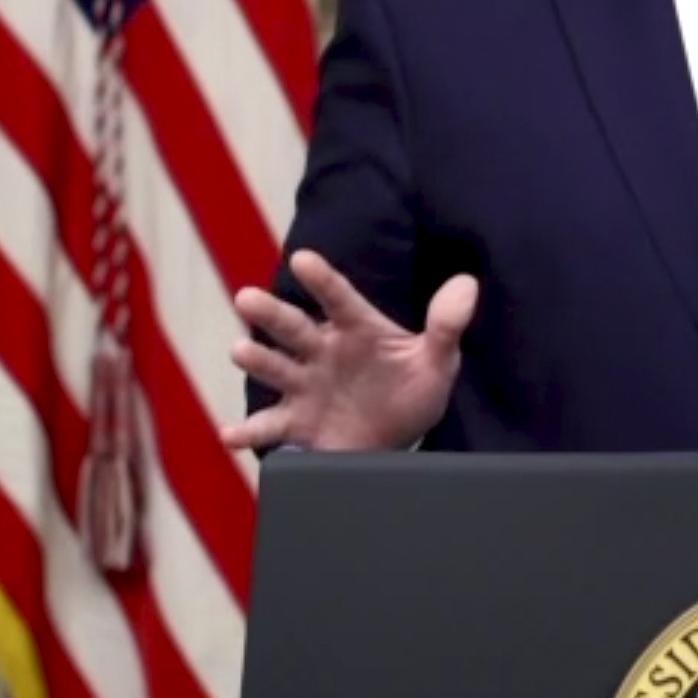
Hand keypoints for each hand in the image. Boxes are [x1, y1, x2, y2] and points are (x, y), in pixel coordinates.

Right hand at [220, 250, 477, 454]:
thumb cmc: (412, 387)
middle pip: (293, 328)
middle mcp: (322, 351)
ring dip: (257, 360)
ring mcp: (306, 385)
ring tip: (241, 350)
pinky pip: (270, 425)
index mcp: (355, 328)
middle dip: (270, 314)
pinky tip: (230, 434)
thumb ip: (446, 325)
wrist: (400, 438)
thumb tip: (467, 285)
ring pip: (276, 368)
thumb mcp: (436, 359)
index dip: (322, 278)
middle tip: (246, 298)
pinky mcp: (297, 422)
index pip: (338, 297)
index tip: (302, 259)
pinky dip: (249, 431)